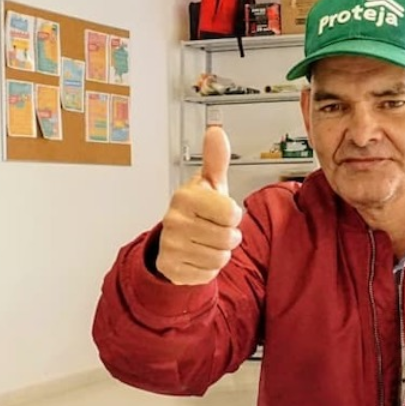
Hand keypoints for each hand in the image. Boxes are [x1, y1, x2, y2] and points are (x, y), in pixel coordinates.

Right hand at [155, 125, 243, 284]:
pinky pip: (207, 274)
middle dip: (229, 237)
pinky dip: (208, 269)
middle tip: (216, 230)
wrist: (174, 240)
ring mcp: (170, 246)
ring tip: (208, 242)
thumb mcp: (210, 185)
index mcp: (186, 197)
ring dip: (220, 253)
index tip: (222, 212)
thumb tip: (216, 131)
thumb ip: (216, 160)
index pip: (232, 213)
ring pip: (220, 258)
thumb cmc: (199, 210)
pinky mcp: (171, 268)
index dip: (233, 216)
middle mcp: (174, 220)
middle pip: (228, 238)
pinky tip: (198, 257)